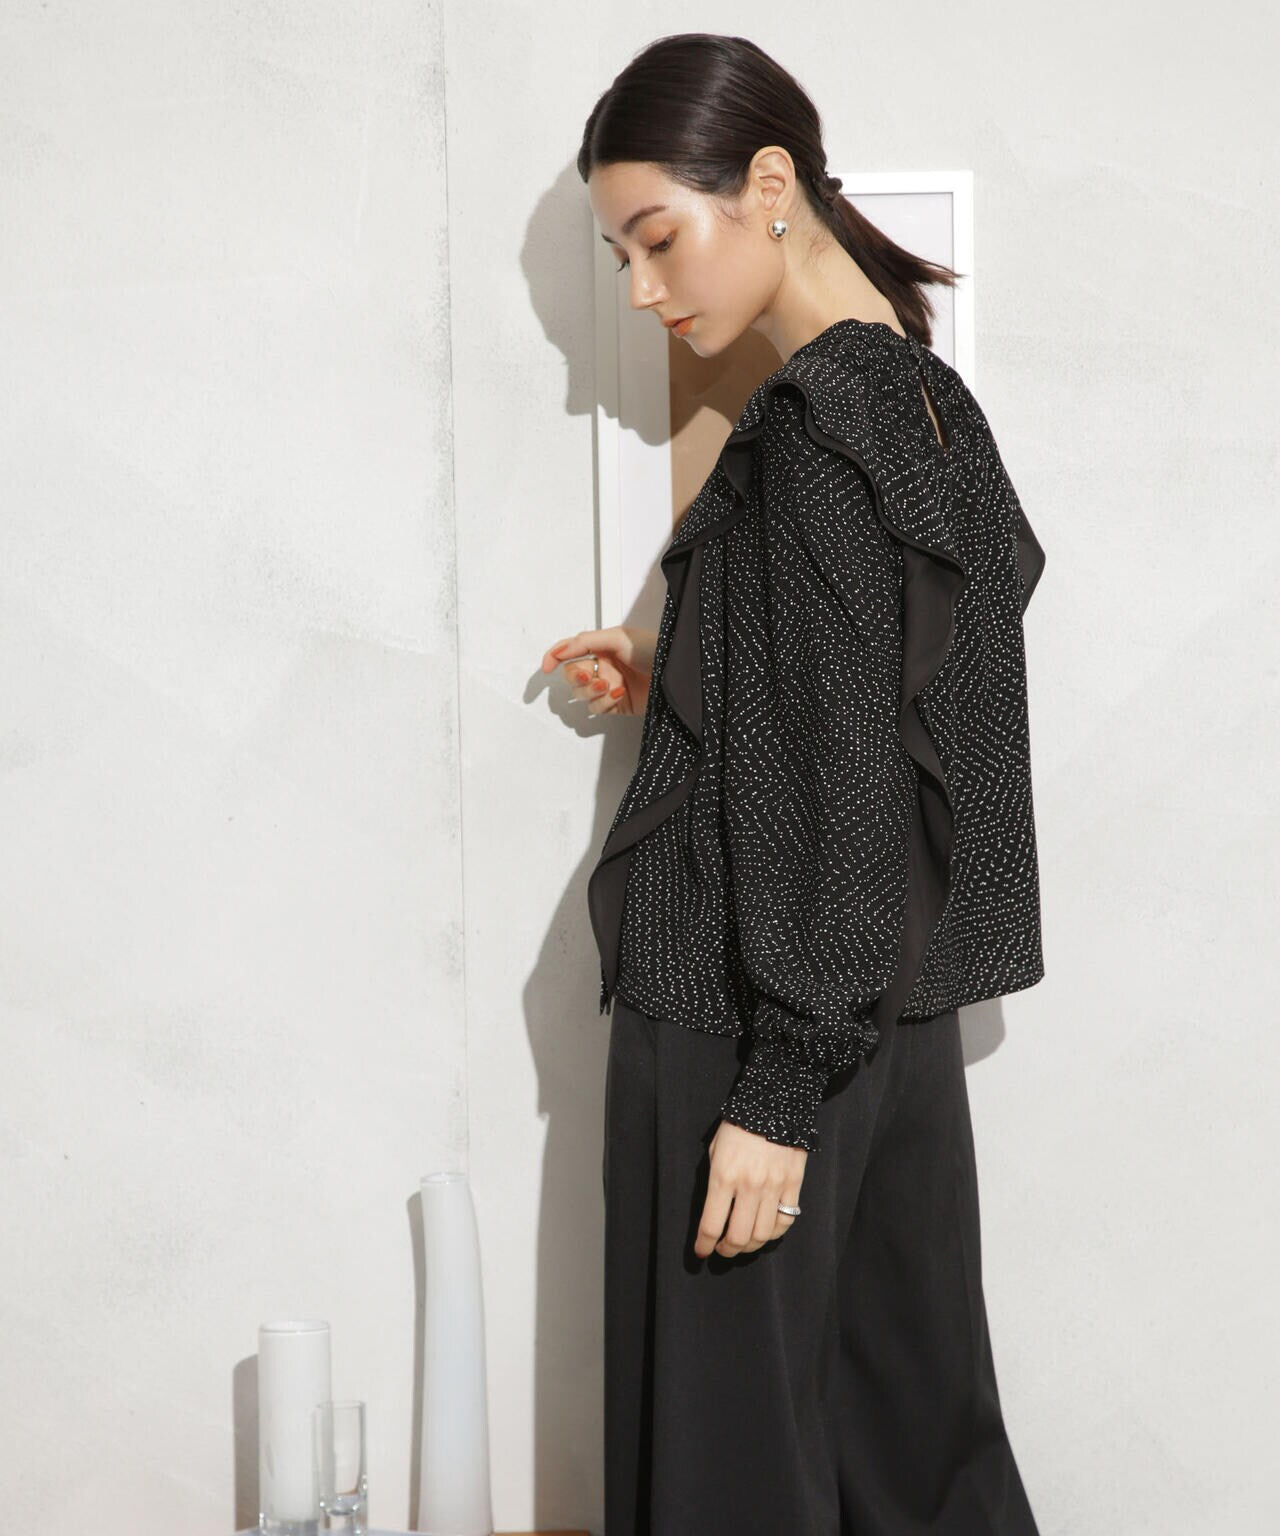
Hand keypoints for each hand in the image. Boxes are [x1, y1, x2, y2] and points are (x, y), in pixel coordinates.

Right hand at [540, 626, 658, 716]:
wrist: (676, 675)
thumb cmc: (655, 650)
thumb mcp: (618, 637)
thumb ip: (585, 641)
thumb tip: (561, 650)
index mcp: (602, 647)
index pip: (569, 650)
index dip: (554, 657)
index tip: (546, 667)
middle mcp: (603, 666)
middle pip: (572, 676)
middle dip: (577, 677)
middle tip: (588, 677)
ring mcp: (609, 687)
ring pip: (582, 695)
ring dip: (592, 691)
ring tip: (608, 685)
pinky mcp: (617, 705)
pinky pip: (597, 708)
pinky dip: (605, 702)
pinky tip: (619, 694)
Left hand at [694, 1120, 807, 1258]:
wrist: (774, 1103)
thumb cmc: (737, 1125)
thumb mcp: (715, 1149)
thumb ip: (715, 1180)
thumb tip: (714, 1211)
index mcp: (723, 1176)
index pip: (711, 1224)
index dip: (703, 1244)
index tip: (700, 1252)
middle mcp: (749, 1186)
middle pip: (738, 1237)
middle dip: (726, 1250)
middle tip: (722, 1249)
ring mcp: (774, 1187)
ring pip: (762, 1234)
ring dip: (749, 1245)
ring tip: (742, 1242)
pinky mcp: (793, 1185)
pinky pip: (786, 1221)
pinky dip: (774, 1233)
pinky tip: (765, 1230)